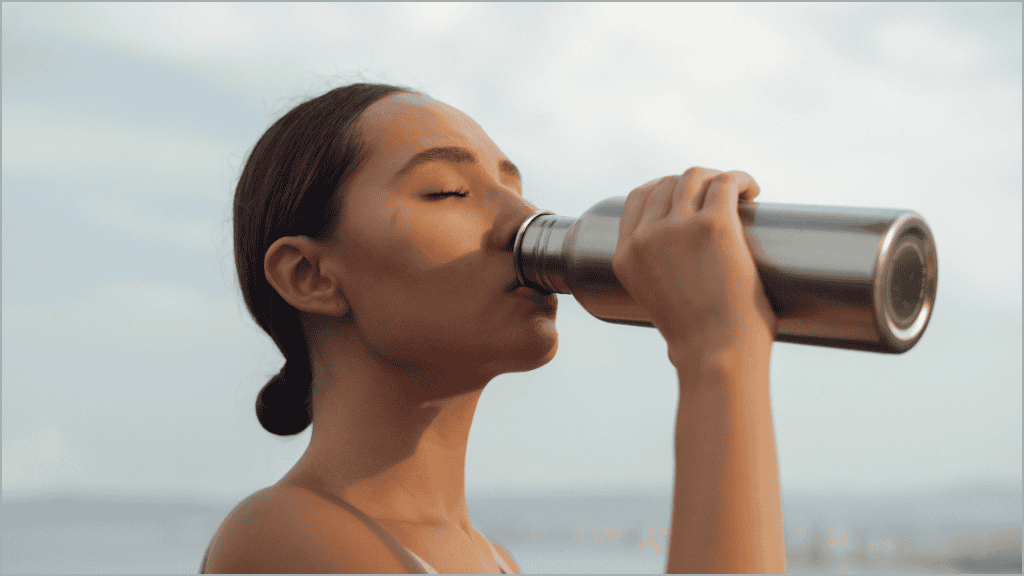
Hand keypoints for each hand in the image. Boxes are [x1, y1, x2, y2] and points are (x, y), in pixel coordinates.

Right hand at [611, 168, 777, 365]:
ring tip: (738, 195)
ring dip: (718, 179)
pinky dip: (742, 179)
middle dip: (696, 185)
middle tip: (721, 200)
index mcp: (626, 257)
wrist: (717, 354)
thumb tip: (683, 269)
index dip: (665, 189)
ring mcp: (678, 228)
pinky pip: (727, 182)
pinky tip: (752, 191)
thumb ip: (660, 279)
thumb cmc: (698, 341)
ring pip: (697, 177)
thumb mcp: (658, 305)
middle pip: (668, 184)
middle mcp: (646, 238)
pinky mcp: (713, 224)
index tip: (688, 197)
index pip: (638, 199)